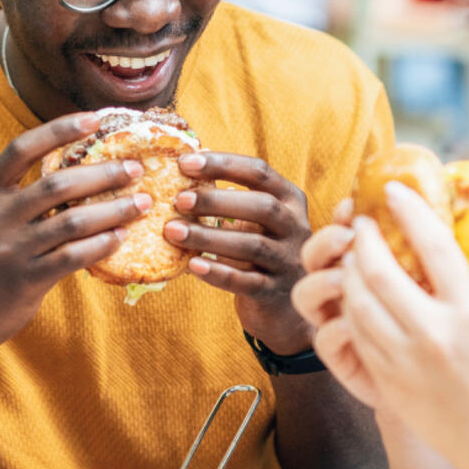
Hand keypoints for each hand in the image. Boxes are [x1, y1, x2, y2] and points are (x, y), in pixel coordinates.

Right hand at [0, 114, 149, 361]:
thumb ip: (14, 196)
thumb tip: (73, 172)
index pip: (22, 148)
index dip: (60, 129)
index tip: (95, 119)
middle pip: (57, 183)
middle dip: (103, 173)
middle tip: (135, 169)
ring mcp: (8, 249)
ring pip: (72, 221)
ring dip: (114, 210)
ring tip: (141, 203)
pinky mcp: (24, 280)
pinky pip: (73, 257)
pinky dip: (102, 244)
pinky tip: (121, 238)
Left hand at [166, 152, 313, 354]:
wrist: (283, 305)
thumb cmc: (258, 249)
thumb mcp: (253, 220)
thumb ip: (228, 198)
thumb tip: (180, 170)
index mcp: (289, 199)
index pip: (259, 173)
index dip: (223, 164)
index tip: (184, 163)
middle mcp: (296, 227)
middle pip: (262, 207)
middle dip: (217, 201)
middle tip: (178, 200)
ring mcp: (288, 261)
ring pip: (253, 245)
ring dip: (209, 237)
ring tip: (172, 231)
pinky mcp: (275, 292)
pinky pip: (246, 282)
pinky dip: (218, 273)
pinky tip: (192, 265)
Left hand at [331, 182, 468, 468]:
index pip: (435, 248)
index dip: (410, 211)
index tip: (393, 190)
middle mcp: (433, 335)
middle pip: (379, 272)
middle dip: (363, 240)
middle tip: (362, 225)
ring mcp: (403, 361)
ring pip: (356, 302)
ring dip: (348, 273)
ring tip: (354, 258)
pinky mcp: (385, 381)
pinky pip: (353, 335)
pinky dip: (348, 309)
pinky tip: (353, 297)